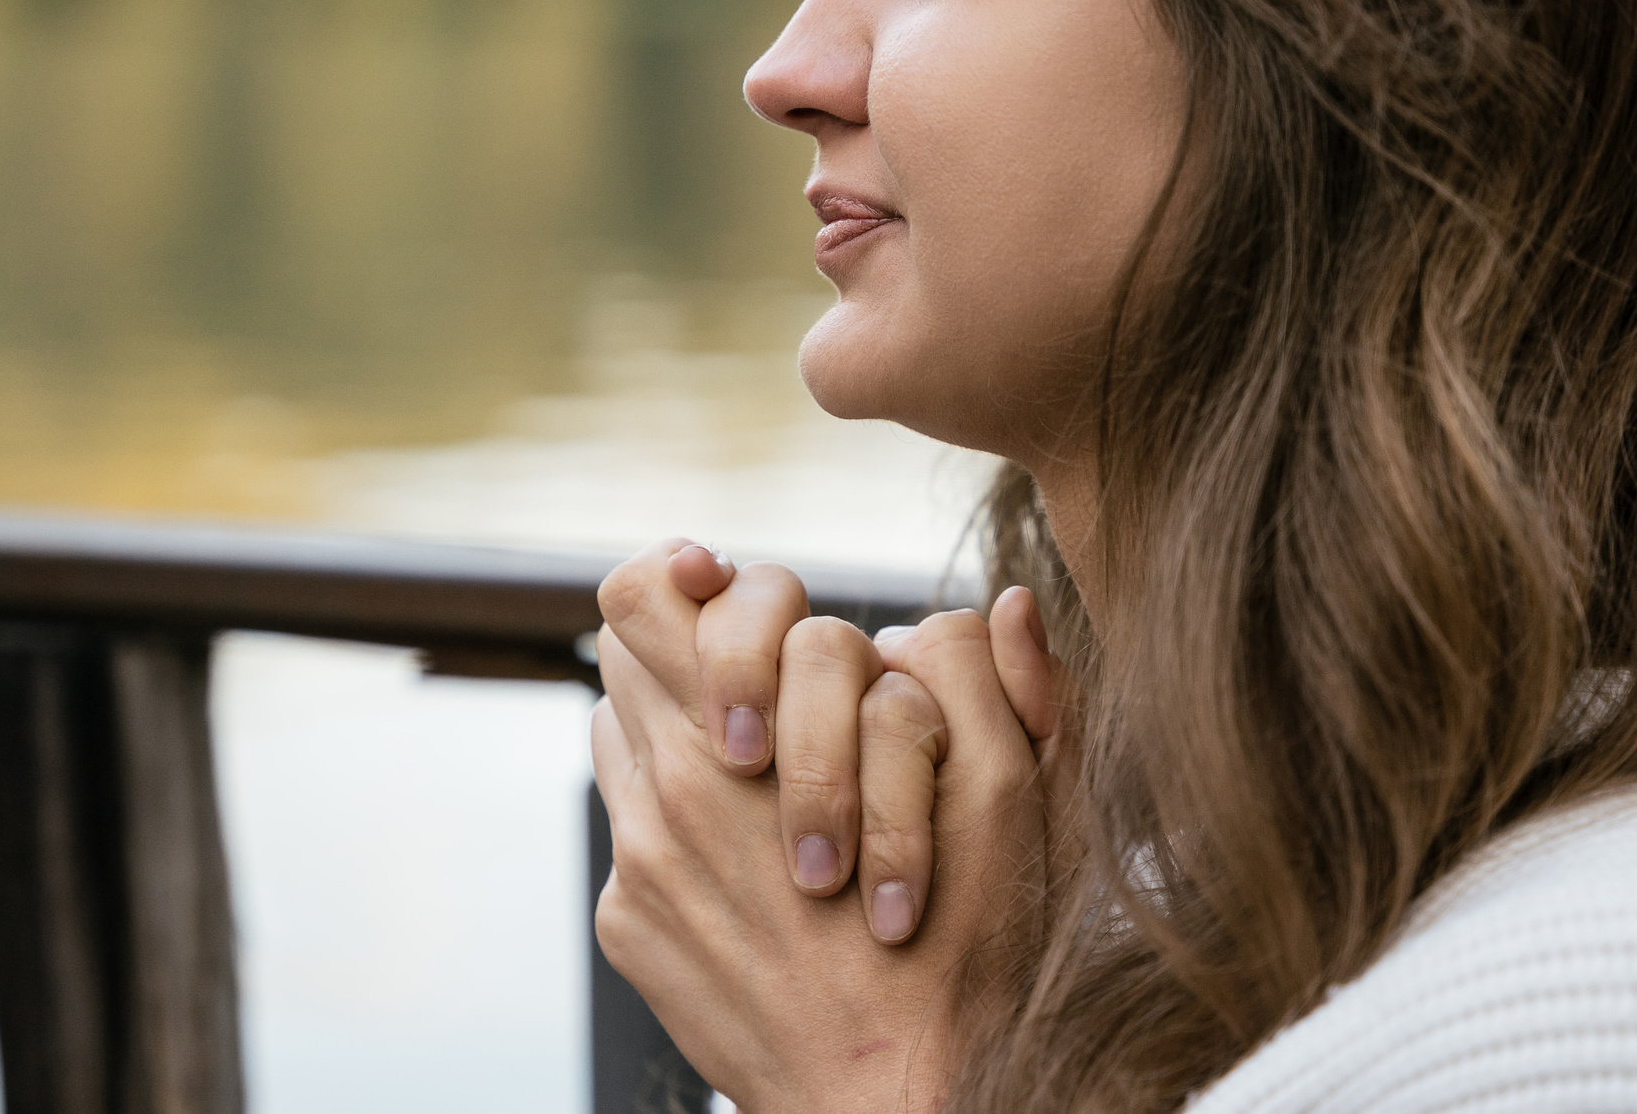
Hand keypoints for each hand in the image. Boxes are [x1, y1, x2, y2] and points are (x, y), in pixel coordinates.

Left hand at [596, 540, 1059, 939]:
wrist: (898, 1108)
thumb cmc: (967, 958)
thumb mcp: (1010, 800)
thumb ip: (983, 679)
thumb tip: (990, 606)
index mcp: (743, 736)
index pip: (642, 595)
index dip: (682, 576)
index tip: (722, 584)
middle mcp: (664, 794)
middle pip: (626, 654)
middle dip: (700, 651)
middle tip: (771, 686)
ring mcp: (636, 864)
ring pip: (627, 735)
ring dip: (687, 731)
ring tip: (768, 773)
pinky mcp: (627, 925)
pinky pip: (630, 827)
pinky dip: (679, 821)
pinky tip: (756, 867)